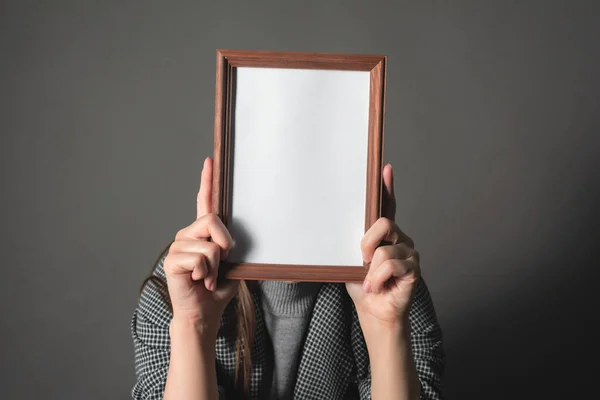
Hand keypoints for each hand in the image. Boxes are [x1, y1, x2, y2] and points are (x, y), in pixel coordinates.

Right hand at [164, 157, 238, 328]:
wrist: (204, 313)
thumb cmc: (218, 288)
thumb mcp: (232, 262)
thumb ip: (231, 245)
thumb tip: (238, 235)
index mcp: (202, 232)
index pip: (205, 201)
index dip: (207, 181)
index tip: (211, 160)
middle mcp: (187, 234)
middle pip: (213, 220)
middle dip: (225, 245)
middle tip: (221, 265)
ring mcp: (177, 246)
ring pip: (210, 246)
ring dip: (216, 267)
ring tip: (208, 278)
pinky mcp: (171, 260)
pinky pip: (200, 259)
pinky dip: (206, 275)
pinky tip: (199, 282)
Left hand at [346, 164, 420, 330]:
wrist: (374, 312)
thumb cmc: (362, 286)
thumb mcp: (350, 261)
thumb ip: (351, 245)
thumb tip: (327, 232)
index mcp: (384, 234)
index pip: (388, 206)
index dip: (387, 187)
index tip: (385, 169)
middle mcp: (400, 239)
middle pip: (384, 223)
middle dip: (366, 243)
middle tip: (361, 260)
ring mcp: (409, 252)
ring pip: (383, 250)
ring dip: (370, 271)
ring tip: (371, 282)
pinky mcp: (414, 268)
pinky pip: (391, 265)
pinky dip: (378, 279)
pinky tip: (377, 287)